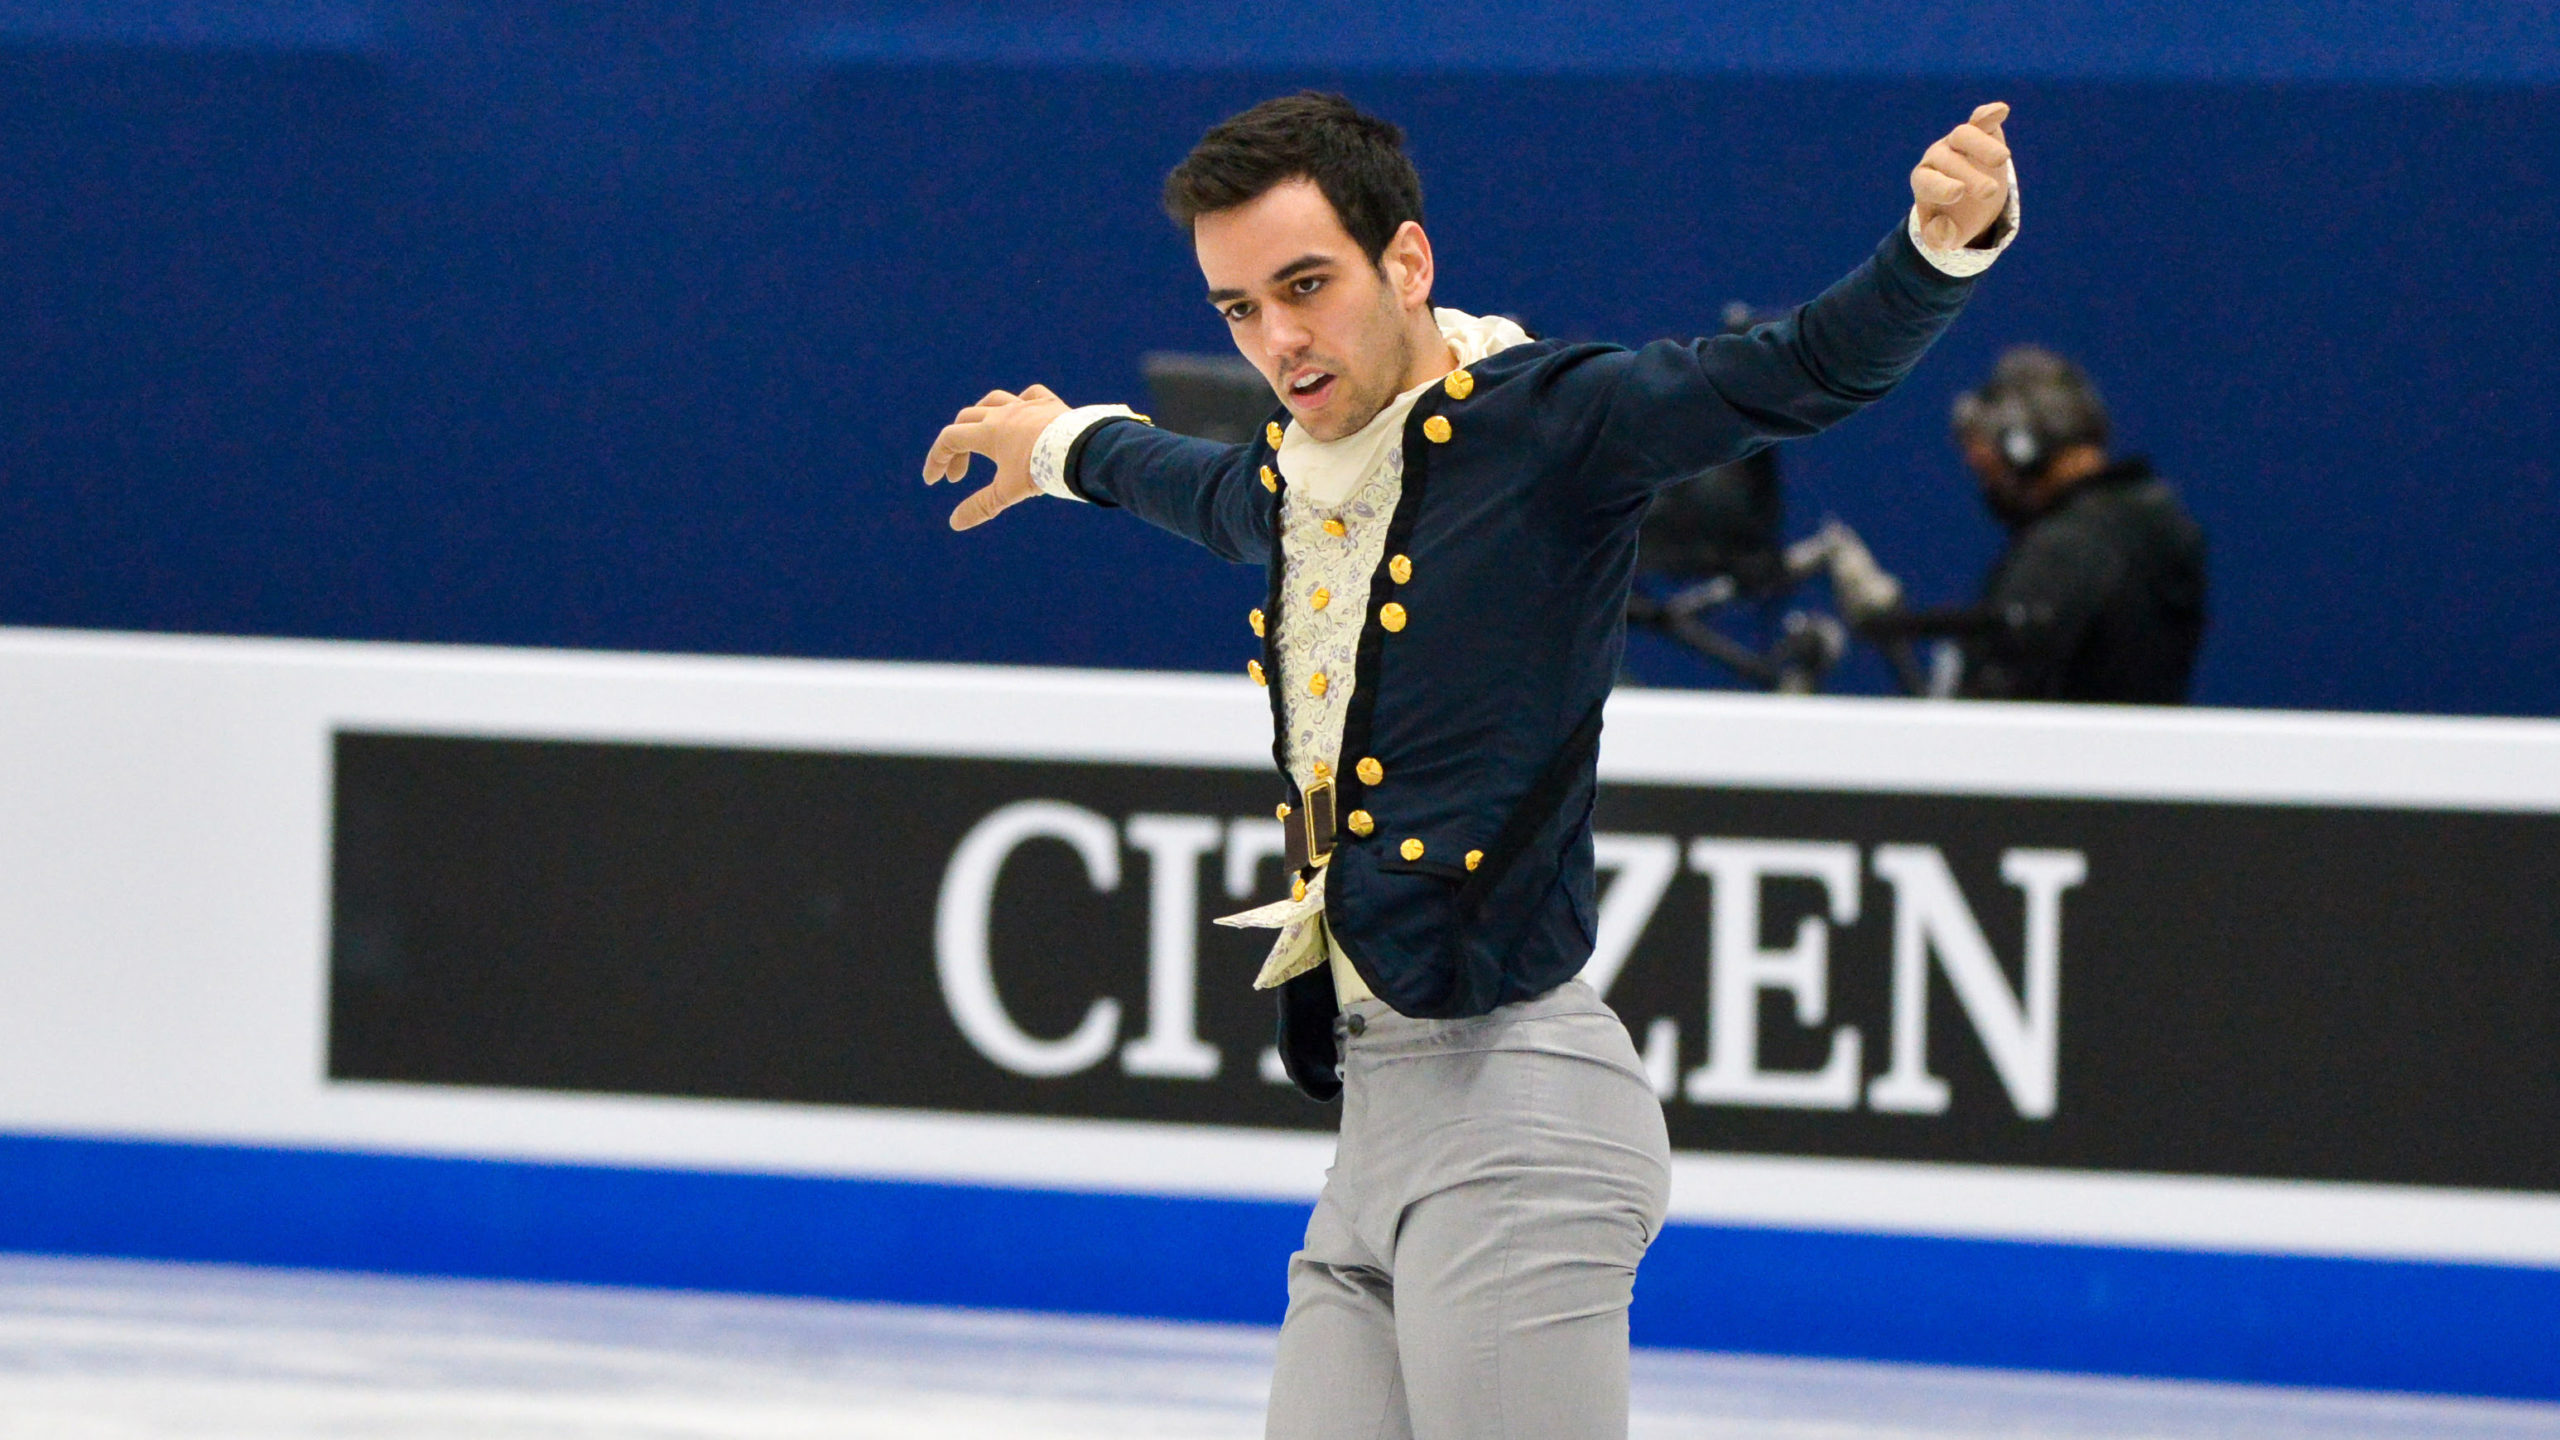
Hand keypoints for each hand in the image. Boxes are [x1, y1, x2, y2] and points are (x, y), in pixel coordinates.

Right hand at [921, 384, 1069, 530]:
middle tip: (960, 476)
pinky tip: (1023, 413)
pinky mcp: (1049, 403)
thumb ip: (980, 506)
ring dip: (981, 416)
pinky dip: (1021, 402)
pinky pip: (1031, 394)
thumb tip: (954, 523)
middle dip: (957, 448)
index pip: (949, 440)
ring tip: (982, 437)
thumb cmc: (1041, 470)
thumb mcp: (1008, 492)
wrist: (1081, 450)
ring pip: (994, 400)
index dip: (937, 459)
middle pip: (966, 420)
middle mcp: (1003, 413)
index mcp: (987, 432)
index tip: (934, 480)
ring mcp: (1026, 405)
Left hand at [1910, 102, 2012, 249]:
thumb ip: (1940, 238)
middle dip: (1968, 174)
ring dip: (1982, 145)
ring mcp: (1958, 142)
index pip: (1926, 180)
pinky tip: (2001, 110)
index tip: (1958, 193)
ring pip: (1964, 134)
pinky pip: (1981, 120)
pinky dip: (1989, 114)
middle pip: (1948, 158)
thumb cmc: (1954, 219)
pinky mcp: (1981, 132)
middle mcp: (1938, 158)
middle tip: (1988, 192)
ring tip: (2002, 160)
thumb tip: (1944, 228)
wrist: (1970, 201)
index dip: (1941, 186)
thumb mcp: (1945, 237)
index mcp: (1924, 182)